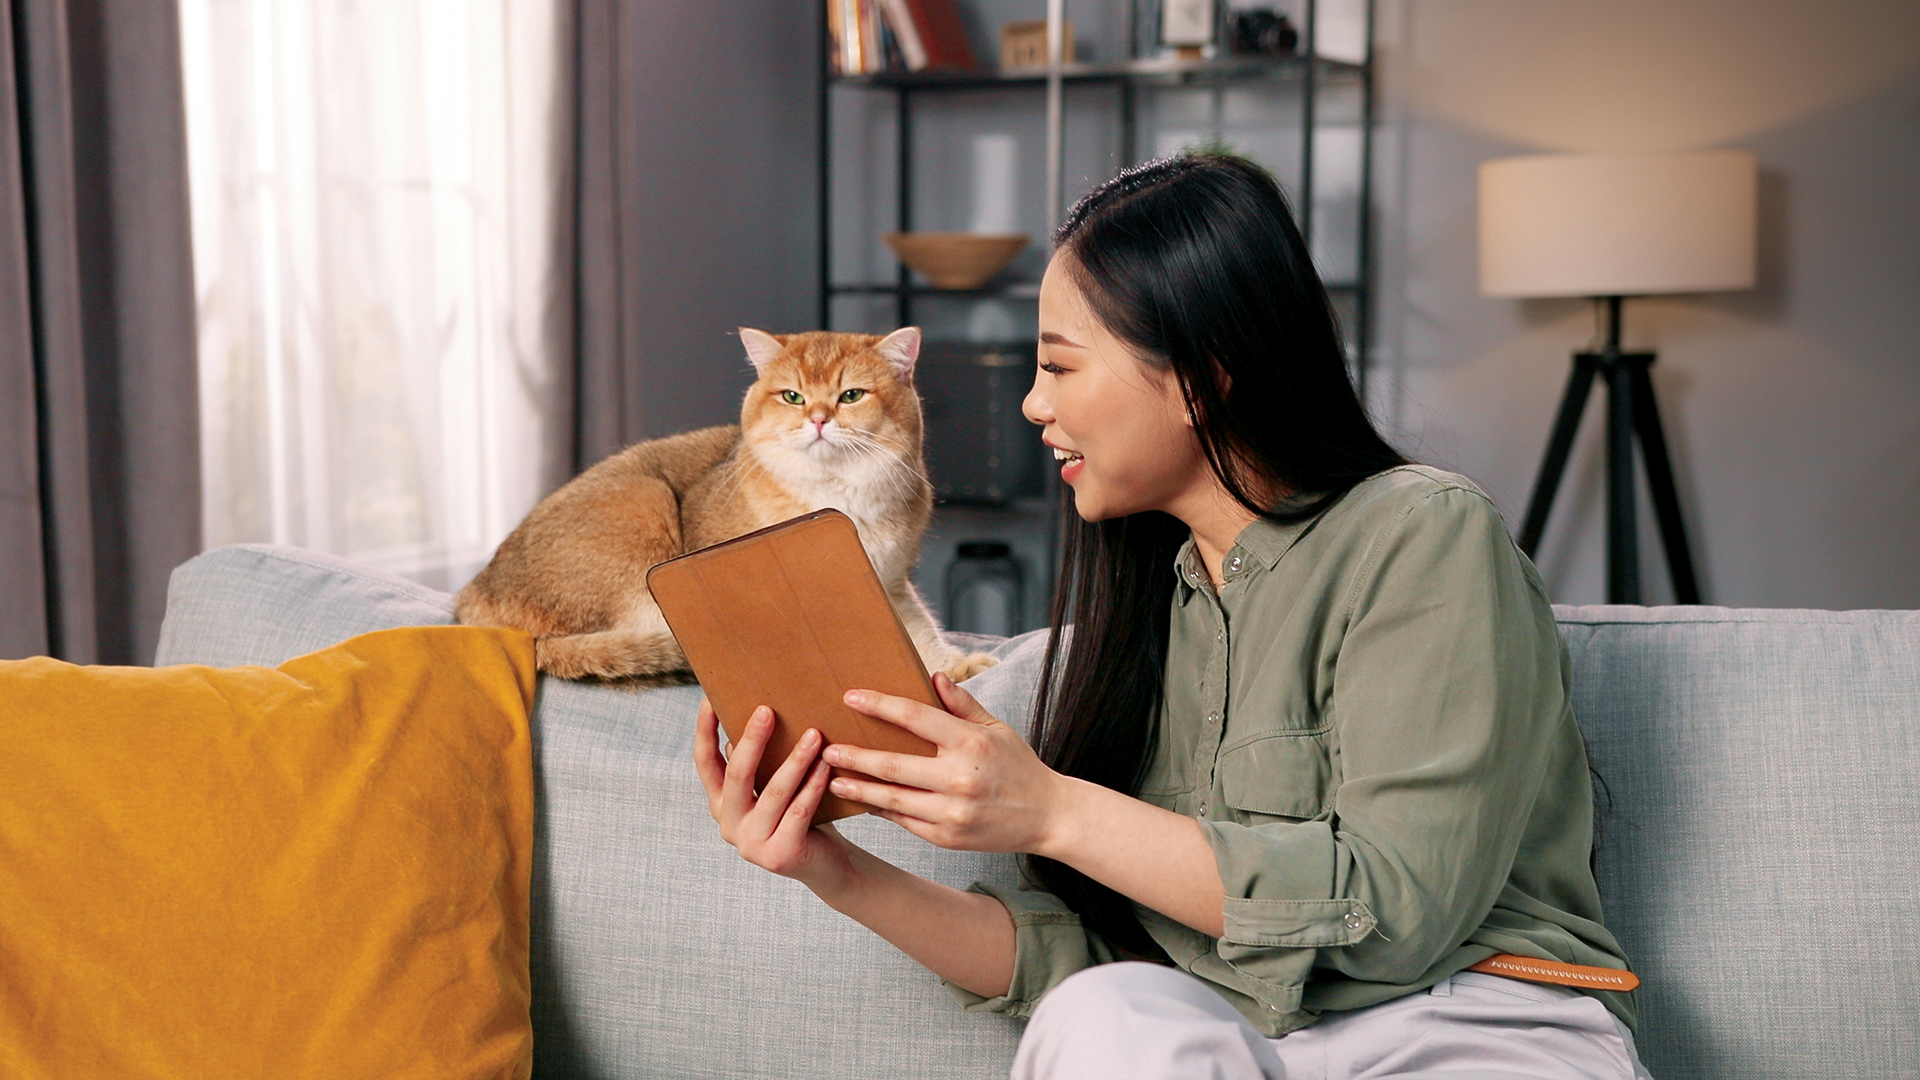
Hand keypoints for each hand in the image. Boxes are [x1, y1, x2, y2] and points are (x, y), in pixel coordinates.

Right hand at [693, 697, 853, 890]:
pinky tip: (826, 766)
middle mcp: (729, 825)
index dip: (704, 731)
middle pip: (737, 774)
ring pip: (774, 792)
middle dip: (752, 740)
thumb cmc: (799, 815)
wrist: (825, 866)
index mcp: (721, 804)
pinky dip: (814, 786)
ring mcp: (752, 844)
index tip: (708, 699)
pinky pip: (799, 812)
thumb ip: (760, 763)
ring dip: (796, 760)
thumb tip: (758, 713)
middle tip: (767, 710)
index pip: (705, 762)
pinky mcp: (779, 856)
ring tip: (815, 734)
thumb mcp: (773, 787)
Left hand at [825, 672, 1067, 854]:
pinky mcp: (947, 837)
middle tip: (827, 748)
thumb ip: (962, 704)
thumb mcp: (996, 728)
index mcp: (970, 743)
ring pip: (891, 799)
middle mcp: (958, 778)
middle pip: (892, 764)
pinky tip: (864, 801)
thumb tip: (934, 676)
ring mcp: (951, 812)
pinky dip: (882, 810)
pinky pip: (904, 821)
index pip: (914, 717)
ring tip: (833, 780)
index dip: (879, 705)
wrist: (1048, 816)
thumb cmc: (1019, 766)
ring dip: (858, 788)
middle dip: (854, 756)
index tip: (851, 697)